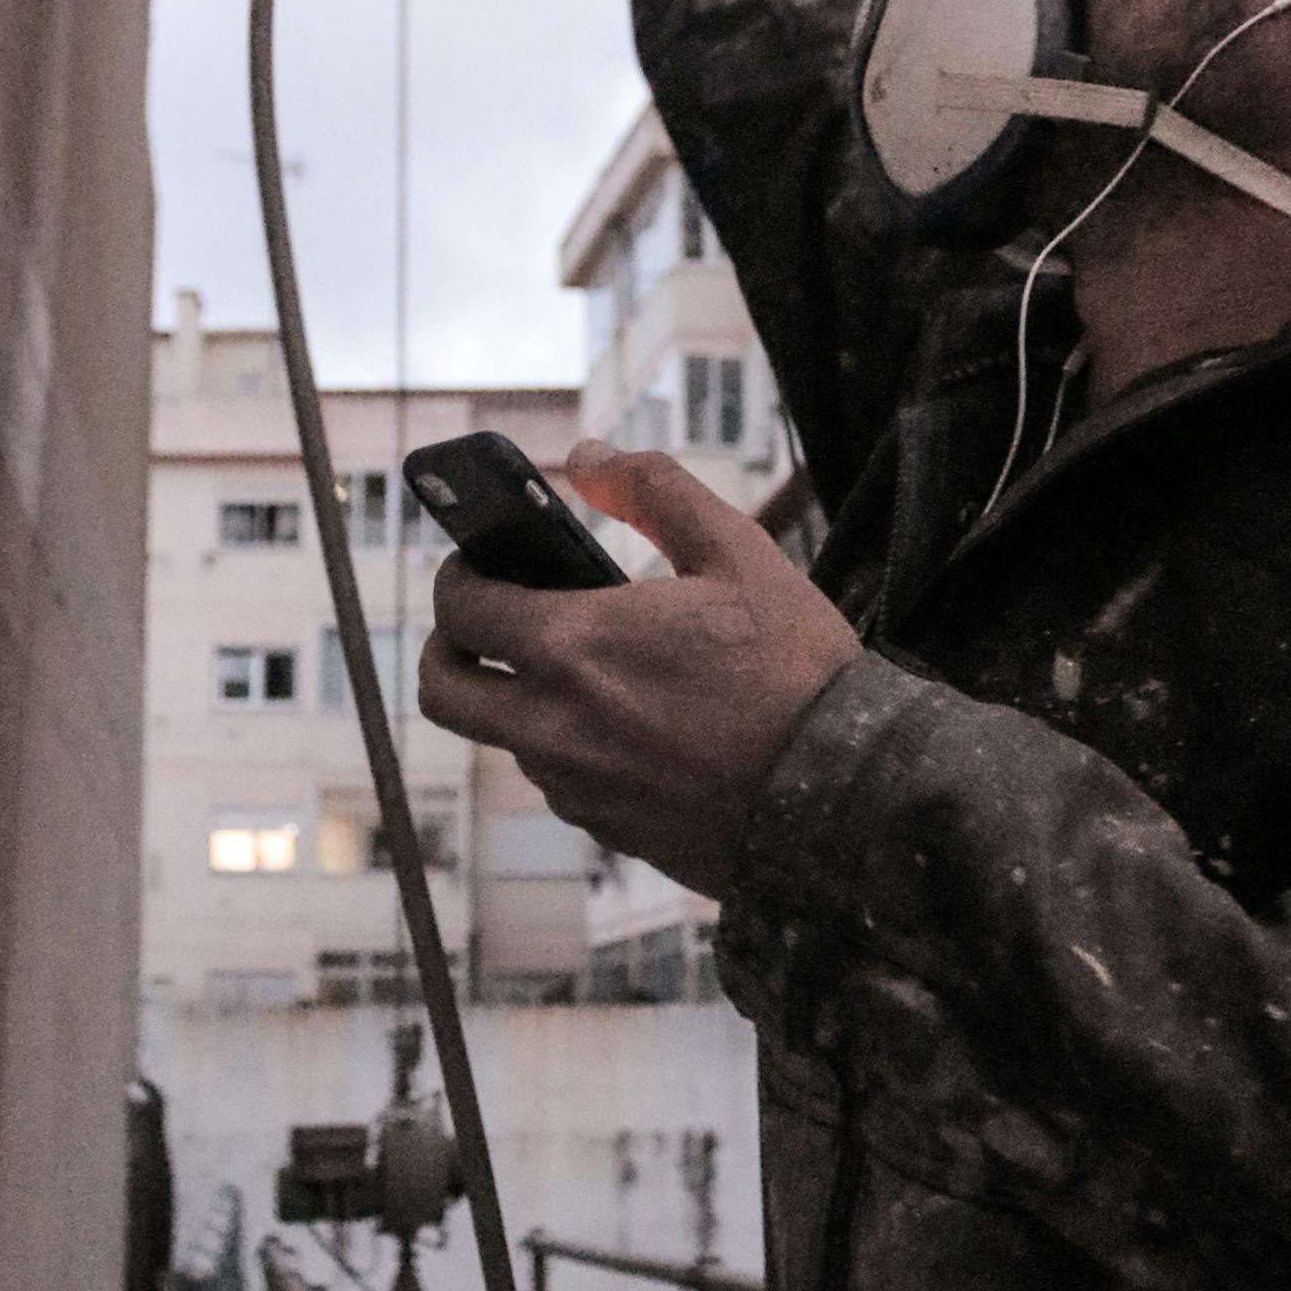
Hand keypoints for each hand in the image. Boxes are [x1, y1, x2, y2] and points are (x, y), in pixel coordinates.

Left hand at [419, 440, 857, 897]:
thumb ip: (654, 490)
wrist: (847, 797)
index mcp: (572, 647)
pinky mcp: (610, 831)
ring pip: (505, 738)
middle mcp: (553, 725)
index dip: (461, 576)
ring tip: (594, 670)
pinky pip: (562, 783)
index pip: (459, 608)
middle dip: (451, 647)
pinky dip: (574, 748)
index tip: (486, 564)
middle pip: (442, 690)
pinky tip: (639, 725)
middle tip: (490, 623)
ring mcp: (577, 787)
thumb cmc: (797, 671)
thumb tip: (587, 459)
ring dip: (523, 699)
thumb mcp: (738, 552)